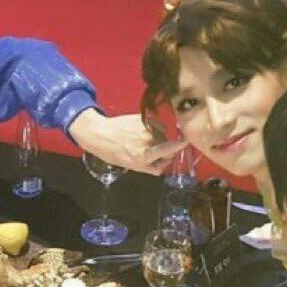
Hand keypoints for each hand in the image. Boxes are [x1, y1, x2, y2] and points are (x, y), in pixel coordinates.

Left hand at [69, 110, 187, 174]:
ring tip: (143, 141)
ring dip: (159, 138)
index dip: (176, 145)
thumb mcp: (132, 166)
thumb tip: (164, 166)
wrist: (100, 134)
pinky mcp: (144, 119)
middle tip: (152, 151)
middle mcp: (146, 140)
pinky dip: (154, 129)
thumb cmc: (114, 153)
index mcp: (143, 155)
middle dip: (165, 149)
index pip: (165, 149)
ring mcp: (145, 128)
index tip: (186, 141)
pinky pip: (156, 125)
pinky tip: (141, 132)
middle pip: (167, 144)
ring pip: (162, 134)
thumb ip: (151, 167)